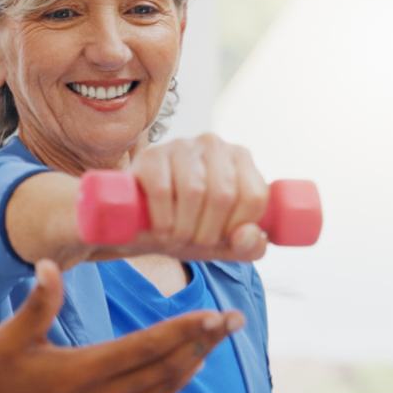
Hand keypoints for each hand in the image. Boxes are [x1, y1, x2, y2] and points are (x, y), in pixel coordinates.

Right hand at [0, 260, 241, 392]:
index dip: (186, 329)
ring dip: (193, 364)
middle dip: (205, 341)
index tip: (217, 313)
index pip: (149, 346)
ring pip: (164, 390)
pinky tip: (184, 372)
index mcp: (85, 372)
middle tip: (235, 321)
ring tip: (215, 341)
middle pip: (168, 367)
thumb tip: (50, 263)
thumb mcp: (10, 339)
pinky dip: (172, 388)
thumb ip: (38, 302)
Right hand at [118, 133, 268, 260]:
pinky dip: (163, 219)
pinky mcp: (151, 155)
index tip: (220, 239)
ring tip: (175, 239)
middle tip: (192, 244)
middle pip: (224, 195)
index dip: (237, 227)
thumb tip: (248, 235)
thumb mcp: (224, 244)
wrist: (139, 222)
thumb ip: (248, 247)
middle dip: (208, 232)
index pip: (254, 196)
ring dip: (184, 228)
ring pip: (194, 191)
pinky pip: (162, 190)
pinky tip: (161, 229)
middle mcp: (214, 145)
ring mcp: (181, 146)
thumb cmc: (188, 227)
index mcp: (241, 159)